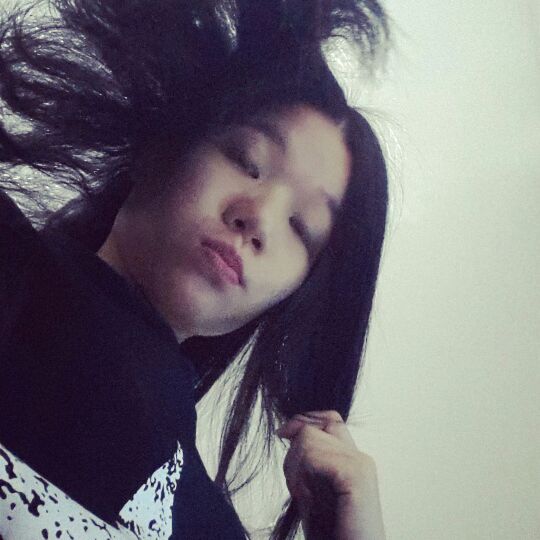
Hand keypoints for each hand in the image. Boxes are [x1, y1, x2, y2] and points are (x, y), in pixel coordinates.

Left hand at [277, 410, 385, 539]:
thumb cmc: (331, 535)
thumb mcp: (311, 491)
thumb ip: (307, 460)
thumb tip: (288, 429)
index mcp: (353, 461)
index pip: (329, 418)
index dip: (302, 421)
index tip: (282, 433)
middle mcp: (360, 459)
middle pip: (314, 426)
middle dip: (294, 453)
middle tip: (300, 489)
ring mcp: (360, 465)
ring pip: (308, 438)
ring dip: (295, 469)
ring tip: (306, 499)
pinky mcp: (356, 475)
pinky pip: (313, 454)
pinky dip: (301, 476)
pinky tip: (308, 498)